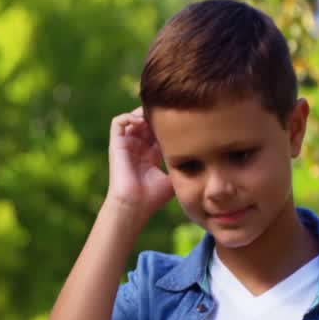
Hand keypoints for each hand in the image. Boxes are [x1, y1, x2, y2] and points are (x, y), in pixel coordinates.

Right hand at [104, 108, 174, 223]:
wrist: (134, 205)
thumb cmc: (154, 197)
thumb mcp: (174, 177)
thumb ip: (184, 163)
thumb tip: (202, 155)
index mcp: (151, 155)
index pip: (159, 131)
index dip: (168, 124)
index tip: (181, 119)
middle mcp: (138, 148)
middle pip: (147, 122)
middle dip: (157, 116)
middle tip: (169, 114)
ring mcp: (127, 145)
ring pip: (133, 118)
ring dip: (143, 114)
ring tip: (155, 118)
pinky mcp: (116, 144)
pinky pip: (118, 121)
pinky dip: (129, 116)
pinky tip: (142, 122)